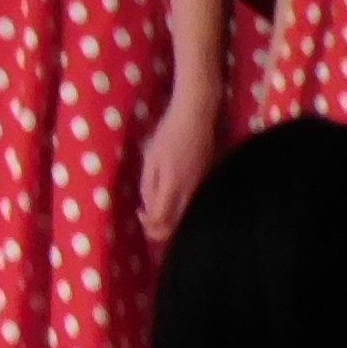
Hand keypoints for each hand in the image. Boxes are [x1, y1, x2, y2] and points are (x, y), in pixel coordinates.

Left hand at [137, 78, 216, 242]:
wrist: (195, 117)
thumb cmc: (168, 135)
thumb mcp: (150, 159)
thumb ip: (148, 186)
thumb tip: (147, 209)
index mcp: (172, 186)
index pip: (161, 221)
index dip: (148, 224)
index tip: (140, 213)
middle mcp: (190, 193)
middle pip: (175, 227)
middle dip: (159, 230)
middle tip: (147, 220)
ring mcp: (201, 189)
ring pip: (186, 219)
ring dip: (171, 223)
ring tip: (157, 213)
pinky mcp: (206, 184)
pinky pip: (193, 207)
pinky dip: (181, 213)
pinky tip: (173, 204)